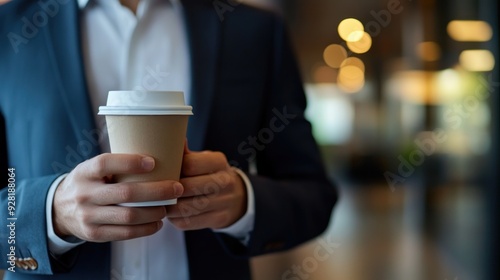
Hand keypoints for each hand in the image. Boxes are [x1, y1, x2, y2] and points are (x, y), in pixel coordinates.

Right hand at [53, 153, 183, 241]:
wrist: (59, 209)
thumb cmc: (89, 182)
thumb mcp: (93, 169)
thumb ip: (118, 164)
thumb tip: (161, 150)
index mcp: (85, 172)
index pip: (106, 163)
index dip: (130, 162)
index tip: (153, 162)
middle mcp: (84, 193)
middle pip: (126, 193)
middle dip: (156, 191)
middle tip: (177, 188)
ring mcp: (88, 216)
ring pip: (128, 215)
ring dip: (154, 212)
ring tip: (168, 206)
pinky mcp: (94, 234)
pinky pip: (125, 233)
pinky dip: (145, 229)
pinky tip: (158, 222)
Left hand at [166, 145, 246, 229]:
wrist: (237, 197)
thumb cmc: (211, 175)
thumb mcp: (205, 160)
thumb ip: (187, 154)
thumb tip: (172, 140)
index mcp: (219, 162)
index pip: (190, 164)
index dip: (173, 169)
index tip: (162, 172)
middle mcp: (224, 181)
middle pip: (187, 187)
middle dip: (168, 189)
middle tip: (155, 189)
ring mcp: (223, 201)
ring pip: (186, 207)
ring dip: (169, 206)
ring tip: (161, 202)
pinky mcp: (218, 219)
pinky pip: (188, 222)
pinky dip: (175, 219)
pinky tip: (171, 213)